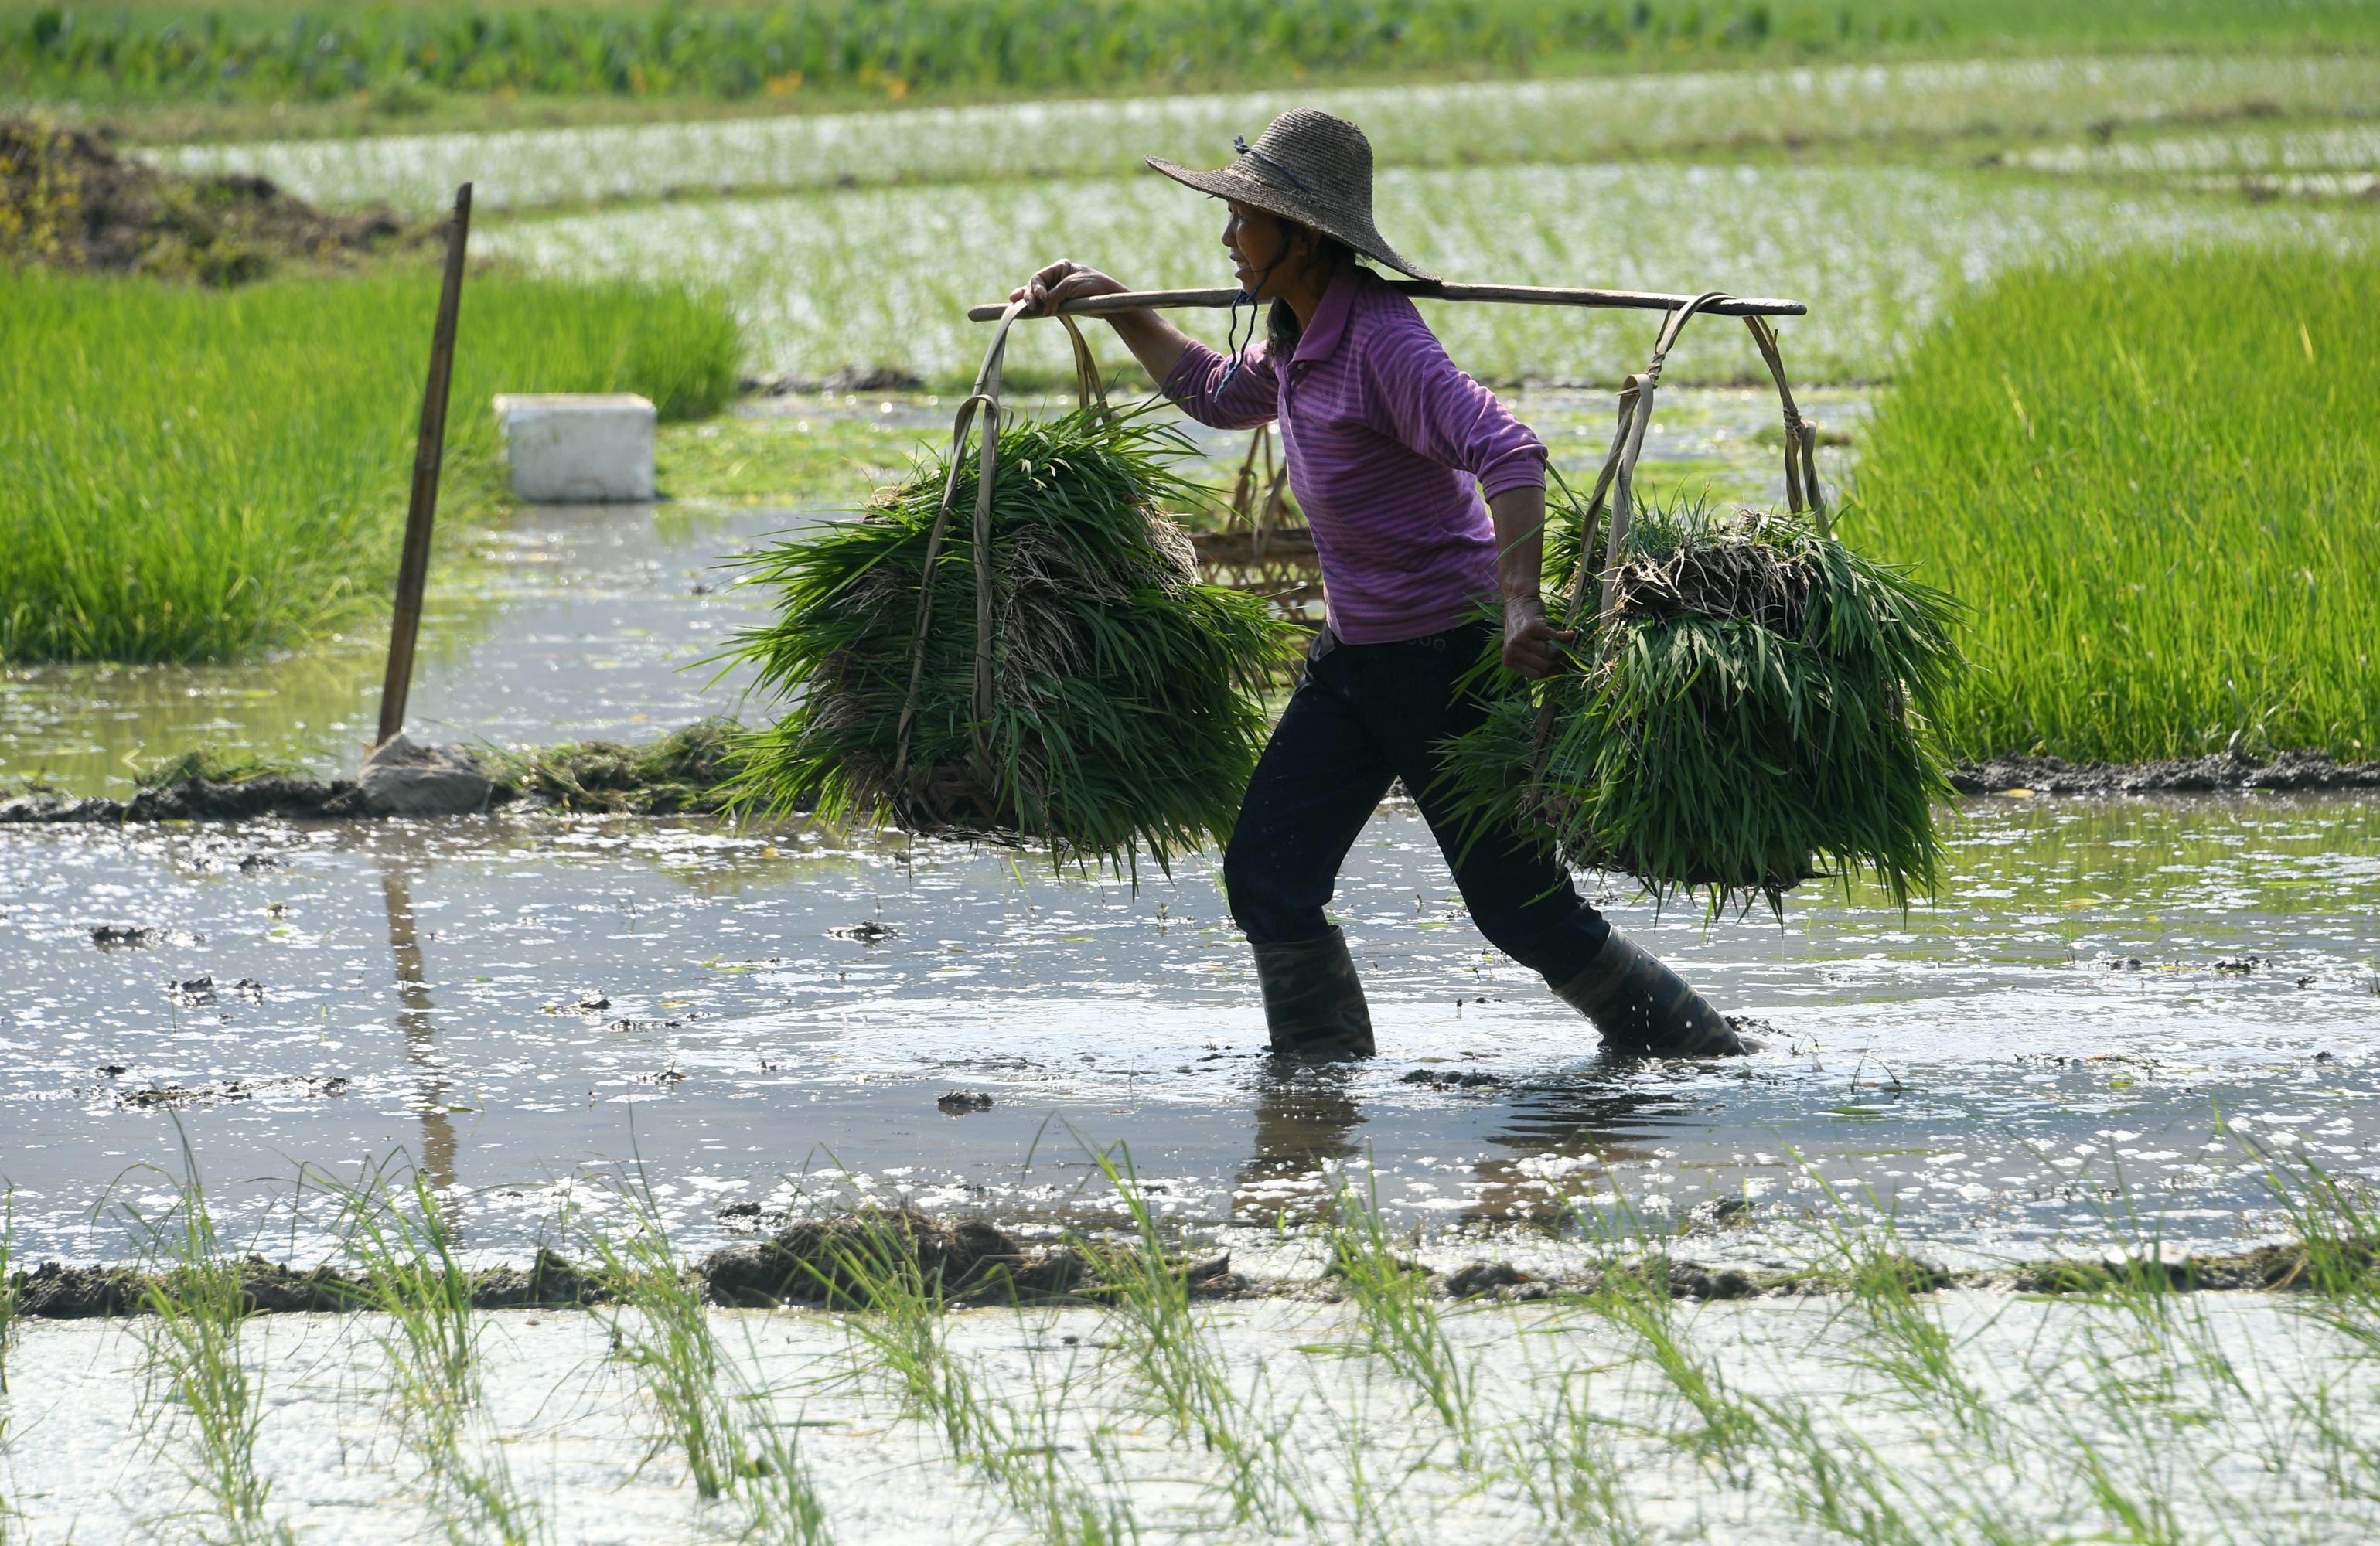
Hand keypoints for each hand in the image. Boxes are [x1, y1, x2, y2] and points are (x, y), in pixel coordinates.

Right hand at [1010, 259, 1129, 315]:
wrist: (1109, 300)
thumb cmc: (1093, 287)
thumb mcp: (1071, 286)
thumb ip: (1055, 295)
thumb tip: (1043, 309)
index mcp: (1060, 267)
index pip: (1039, 277)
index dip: (1036, 288)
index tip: (1042, 298)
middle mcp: (1056, 278)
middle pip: (1035, 286)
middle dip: (1030, 295)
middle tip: (1030, 306)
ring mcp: (1058, 290)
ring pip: (1037, 296)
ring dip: (1028, 301)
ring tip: (1019, 307)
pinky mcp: (1061, 303)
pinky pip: (1044, 304)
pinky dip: (1036, 307)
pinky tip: (1023, 307)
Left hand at [1502, 595, 1574, 679]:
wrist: (1518, 600)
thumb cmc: (1522, 625)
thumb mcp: (1523, 647)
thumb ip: (1533, 660)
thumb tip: (1559, 671)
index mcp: (1509, 660)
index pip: (1535, 675)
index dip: (1551, 672)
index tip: (1561, 666)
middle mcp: (1512, 651)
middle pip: (1544, 666)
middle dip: (1560, 661)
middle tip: (1569, 655)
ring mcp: (1520, 639)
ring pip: (1551, 653)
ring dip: (1564, 649)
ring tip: (1569, 644)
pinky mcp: (1532, 628)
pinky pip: (1555, 638)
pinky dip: (1565, 637)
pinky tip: (1571, 634)